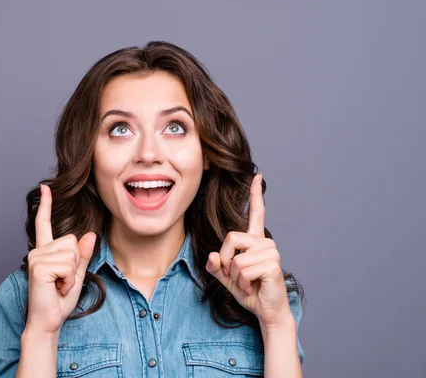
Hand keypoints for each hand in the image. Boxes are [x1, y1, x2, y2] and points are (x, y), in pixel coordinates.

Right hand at [25, 184, 96, 334]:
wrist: (48, 321)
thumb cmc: (59, 300)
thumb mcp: (77, 275)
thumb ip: (82, 255)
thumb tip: (89, 235)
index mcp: (45, 251)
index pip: (44, 224)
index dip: (45, 205)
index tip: (45, 187)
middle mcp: (38, 251)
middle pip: (72, 241)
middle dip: (75, 263)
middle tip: (62, 281)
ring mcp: (36, 257)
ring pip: (71, 253)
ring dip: (72, 274)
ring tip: (59, 285)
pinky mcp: (39, 266)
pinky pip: (68, 265)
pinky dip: (68, 280)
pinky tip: (56, 288)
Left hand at [205, 173, 290, 326]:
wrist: (266, 311)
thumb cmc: (249, 291)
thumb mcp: (226, 277)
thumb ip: (216, 266)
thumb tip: (212, 255)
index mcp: (255, 241)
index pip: (256, 213)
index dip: (255, 195)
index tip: (257, 175)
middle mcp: (265, 242)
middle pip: (231, 238)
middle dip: (225, 261)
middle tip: (236, 276)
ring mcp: (271, 253)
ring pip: (235, 259)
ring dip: (234, 277)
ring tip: (247, 283)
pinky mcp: (272, 265)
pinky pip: (243, 270)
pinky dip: (241, 283)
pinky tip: (253, 287)